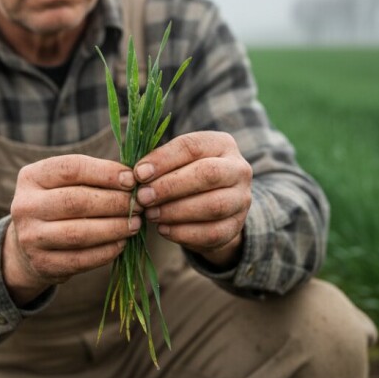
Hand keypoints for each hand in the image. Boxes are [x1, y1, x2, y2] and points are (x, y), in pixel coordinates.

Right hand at [4, 155, 139, 304]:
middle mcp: (25, 206)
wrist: (29, 245)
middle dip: (114, 202)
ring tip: (135, 224)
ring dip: (114, 228)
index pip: (71, 168)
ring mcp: (30, 238)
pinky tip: (121, 243)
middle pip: (76, 201)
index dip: (105, 172)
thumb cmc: (58, 205)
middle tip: (140, 204)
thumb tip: (134, 179)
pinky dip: (106, 251)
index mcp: (31, 177)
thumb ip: (93, 177)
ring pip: (79, 233)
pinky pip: (81, 259)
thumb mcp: (64, 183)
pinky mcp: (43, 264)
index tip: (132, 179)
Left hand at [133, 131, 251, 268]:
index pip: (192, 146)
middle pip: (207, 174)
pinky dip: (184, 233)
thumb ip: (158, 164)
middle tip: (142, 197)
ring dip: (176, 211)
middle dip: (170, 187)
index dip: (163, 160)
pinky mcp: (236, 227)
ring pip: (212, 206)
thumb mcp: (176, 162)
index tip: (138, 174)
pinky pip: (212, 233)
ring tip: (150, 214)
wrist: (214, 207)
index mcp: (221, 144)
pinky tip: (163, 230)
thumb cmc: (186, 176)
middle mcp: (238, 169)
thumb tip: (136, 176)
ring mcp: (242, 199)